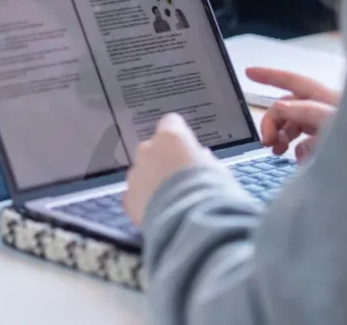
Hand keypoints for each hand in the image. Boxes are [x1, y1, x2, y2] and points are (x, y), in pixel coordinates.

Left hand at [124, 113, 217, 228]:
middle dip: (164, 161)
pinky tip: (161, 214)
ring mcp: (135, 174)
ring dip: (153, 182)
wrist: (190, 224)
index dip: (180, 137)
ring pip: (143, 173)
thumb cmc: (211, 194)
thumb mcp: (218, 172)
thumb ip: (204, 160)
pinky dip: (145, 202)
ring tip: (172, 202)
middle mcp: (148, 150)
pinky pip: (136, 195)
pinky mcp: (128, 198)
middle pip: (154, 149)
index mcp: (172, 138)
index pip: (171, 123)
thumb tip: (200, 157)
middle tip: (181, 180)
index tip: (186, 149)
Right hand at [246, 66, 338, 161]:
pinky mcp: (335, 148)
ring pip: (297, 127)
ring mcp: (331, 129)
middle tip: (266, 142)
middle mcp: (327, 111)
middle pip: (289, 107)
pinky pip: (309, 145)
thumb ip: (306, 112)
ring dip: (282, 136)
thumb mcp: (333, 120)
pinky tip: (301, 161)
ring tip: (277, 150)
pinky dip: (300, 151)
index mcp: (327, 98)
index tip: (249, 72)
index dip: (269, 76)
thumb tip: (279, 107)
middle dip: (272, 121)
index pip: (293, 81)